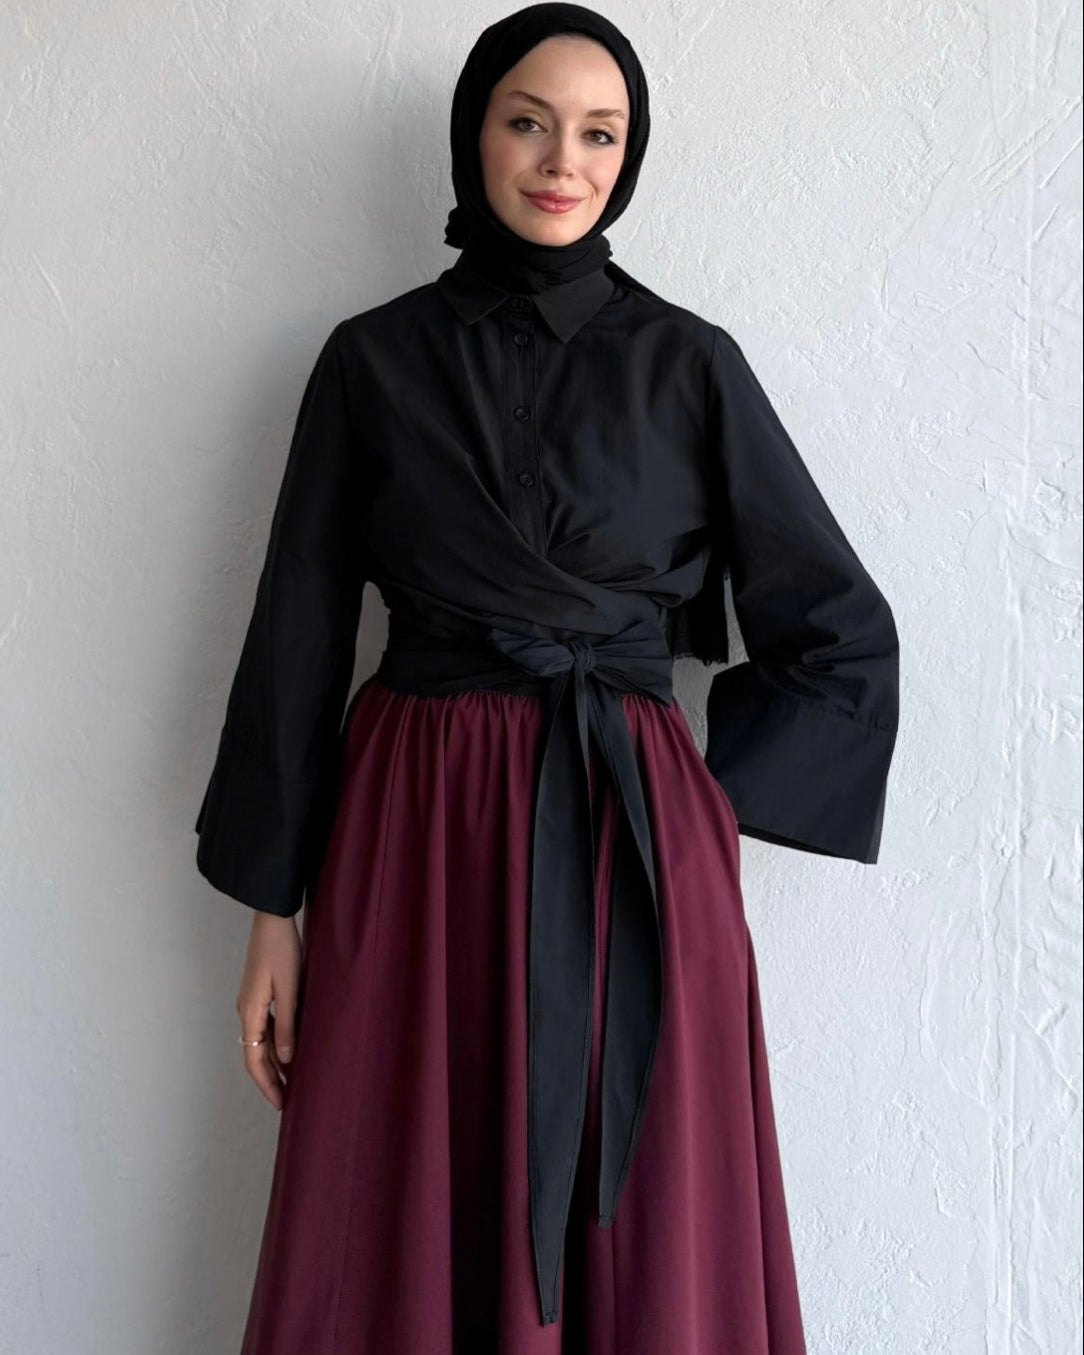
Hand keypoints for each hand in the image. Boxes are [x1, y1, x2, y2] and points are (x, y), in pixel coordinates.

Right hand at [236, 910, 301, 1109]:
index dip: (267, 1084)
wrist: (271, 920)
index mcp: (251, 1013)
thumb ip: (287, 1025)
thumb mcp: (289, 989)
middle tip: (287, 1099)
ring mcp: (250, 1003)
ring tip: (292, 1080)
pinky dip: (275, 1044)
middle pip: (254, 1055)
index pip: (254, 1060)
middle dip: (269, 1079)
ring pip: (259, 1043)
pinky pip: (264, 1028)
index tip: (281, 1103)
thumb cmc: (282, 950)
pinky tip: (290, 1049)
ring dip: (273, 1063)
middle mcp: (246, 1011)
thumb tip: (285, 1059)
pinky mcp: (258, 994)